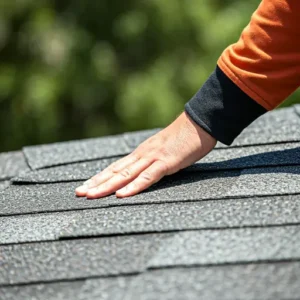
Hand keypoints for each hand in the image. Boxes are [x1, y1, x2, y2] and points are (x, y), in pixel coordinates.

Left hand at [75, 111, 215, 198]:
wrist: (198, 122)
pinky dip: (133, 186)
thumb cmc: (183, 139)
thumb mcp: (163, 151)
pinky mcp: (166, 162)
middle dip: (95, 183)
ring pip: (125, 174)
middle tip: (78, 193)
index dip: (99, 178)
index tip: (85, 186)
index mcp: (141, 154)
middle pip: (114, 171)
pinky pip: (148, 177)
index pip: (115, 168)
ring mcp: (152, 158)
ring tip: (90, 196)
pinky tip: (121, 195)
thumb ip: (152, 162)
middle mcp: (142, 155)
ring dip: (106, 186)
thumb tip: (142, 172)